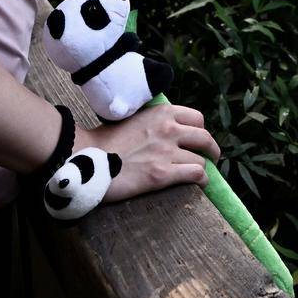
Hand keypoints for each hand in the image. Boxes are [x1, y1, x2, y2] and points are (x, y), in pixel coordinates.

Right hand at [80, 103, 218, 202]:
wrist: (86, 157)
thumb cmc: (105, 140)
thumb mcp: (134, 119)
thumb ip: (154, 121)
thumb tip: (168, 130)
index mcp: (162, 113)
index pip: (197, 118)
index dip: (200, 130)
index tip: (198, 140)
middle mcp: (169, 129)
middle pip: (205, 138)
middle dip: (211, 149)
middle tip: (210, 157)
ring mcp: (167, 152)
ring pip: (201, 160)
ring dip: (203, 168)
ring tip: (200, 175)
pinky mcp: (163, 174)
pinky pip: (195, 175)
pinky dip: (201, 180)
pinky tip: (198, 184)